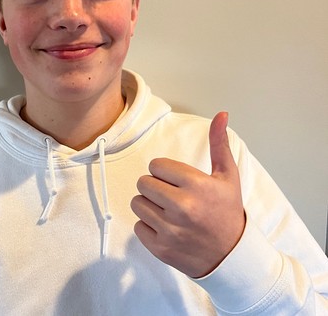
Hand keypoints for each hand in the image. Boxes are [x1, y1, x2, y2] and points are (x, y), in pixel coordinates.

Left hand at [130, 112, 245, 277]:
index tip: (178, 181)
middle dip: (155, 186)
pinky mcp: (161, 248)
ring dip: (150, 206)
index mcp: (196, 185)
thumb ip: (219, 143)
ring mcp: (170, 230)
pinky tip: (167, 228)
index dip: (165, 171)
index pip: (156, 165)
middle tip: (172, 195)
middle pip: (143, 183)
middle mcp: (182, 207)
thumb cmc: (228, 212)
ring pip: (137, 204)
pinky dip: (149, 227)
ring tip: (169, 212)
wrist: (232, 257)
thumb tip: (221, 114)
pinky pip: (138, 227)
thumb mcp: (228, 176)